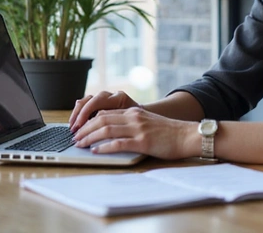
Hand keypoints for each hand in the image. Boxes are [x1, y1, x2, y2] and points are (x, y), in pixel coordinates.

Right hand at [68, 90, 138, 131]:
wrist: (146, 118)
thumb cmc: (140, 123)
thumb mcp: (132, 125)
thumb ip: (118, 126)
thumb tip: (103, 135)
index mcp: (119, 98)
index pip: (96, 102)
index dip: (85, 114)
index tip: (80, 128)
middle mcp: (110, 96)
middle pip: (88, 100)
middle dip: (79, 115)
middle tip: (74, 129)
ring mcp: (105, 99)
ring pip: (85, 101)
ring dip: (77, 114)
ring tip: (72, 127)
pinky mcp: (101, 104)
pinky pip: (86, 106)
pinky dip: (80, 115)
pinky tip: (76, 124)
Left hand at [73, 107, 197, 159]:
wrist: (187, 135)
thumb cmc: (169, 132)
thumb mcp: (148, 122)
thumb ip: (132, 123)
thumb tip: (113, 131)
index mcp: (134, 112)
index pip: (104, 113)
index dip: (89, 121)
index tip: (80, 129)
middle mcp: (133, 117)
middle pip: (101, 119)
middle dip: (85, 129)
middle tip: (75, 138)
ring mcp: (138, 129)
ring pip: (106, 129)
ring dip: (89, 137)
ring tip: (80, 144)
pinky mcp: (143, 141)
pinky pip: (118, 143)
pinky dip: (104, 147)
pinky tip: (96, 151)